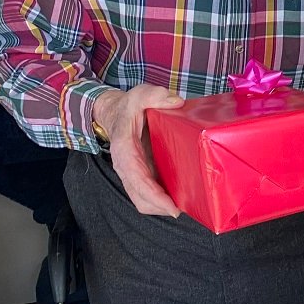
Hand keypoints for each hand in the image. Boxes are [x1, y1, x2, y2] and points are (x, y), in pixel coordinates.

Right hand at [92, 85, 183, 216]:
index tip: (171, 207)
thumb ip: (154, 95)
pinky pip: (148, 193)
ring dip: (161, 207)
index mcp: (124, 149)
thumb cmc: (129, 106)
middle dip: (160, 207)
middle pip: (140, 197)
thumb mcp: (140, 95)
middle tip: (185, 209)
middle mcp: (126, 166)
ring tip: (186, 206)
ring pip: (143, 199)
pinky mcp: (141, 174)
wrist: (117, 113)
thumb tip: (175, 101)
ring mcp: (133, 172)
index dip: (153, 195)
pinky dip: (162, 199)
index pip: (137, 178)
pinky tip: (181, 198)